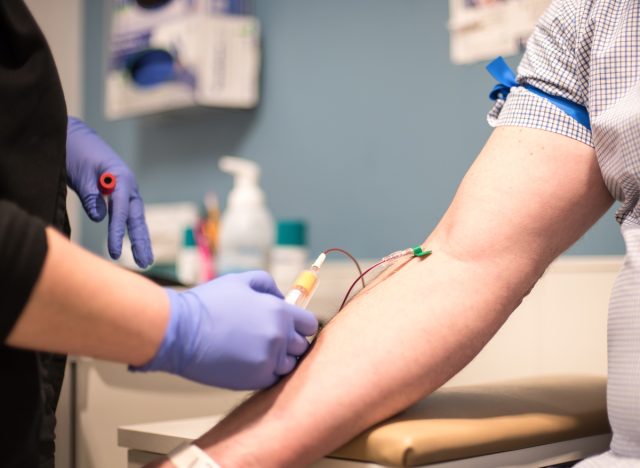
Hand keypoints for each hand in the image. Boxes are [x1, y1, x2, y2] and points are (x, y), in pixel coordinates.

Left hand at [66, 117, 152, 267]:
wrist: (74, 136)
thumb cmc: (77, 152)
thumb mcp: (80, 173)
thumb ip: (90, 195)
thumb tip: (99, 217)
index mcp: (121, 178)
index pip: (121, 211)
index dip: (118, 232)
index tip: (116, 253)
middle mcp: (128, 186)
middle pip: (137, 217)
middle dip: (141, 241)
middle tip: (145, 263)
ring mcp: (125, 190)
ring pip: (135, 218)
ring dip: (140, 239)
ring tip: (144, 260)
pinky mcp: (117, 194)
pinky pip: (127, 215)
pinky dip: (130, 229)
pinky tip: (134, 244)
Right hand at [131, 271, 318, 389]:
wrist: (180, 332)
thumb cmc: (208, 303)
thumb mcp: (240, 281)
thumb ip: (268, 285)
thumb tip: (282, 298)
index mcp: (280, 312)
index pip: (309, 324)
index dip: (299, 324)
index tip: (289, 326)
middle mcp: (279, 337)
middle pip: (301, 346)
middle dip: (290, 342)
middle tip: (268, 338)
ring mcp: (269, 360)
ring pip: (289, 365)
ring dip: (278, 359)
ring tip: (255, 351)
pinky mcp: (256, 379)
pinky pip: (273, 378)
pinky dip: (264, 372)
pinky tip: (246, 361)